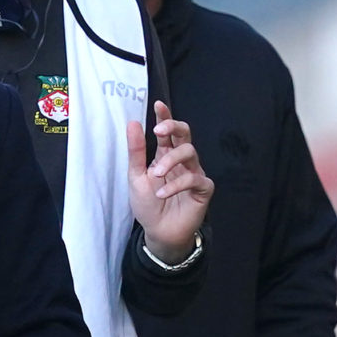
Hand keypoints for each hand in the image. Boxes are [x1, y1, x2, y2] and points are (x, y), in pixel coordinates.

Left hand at [128, 101, 214, 263]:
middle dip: (174, 127)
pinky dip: (177, 185)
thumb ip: (136, 152)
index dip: (165, 116)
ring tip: (156, 174)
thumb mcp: (135, 177)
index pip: (168, 132)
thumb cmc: (148, 205)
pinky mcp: (203, 189)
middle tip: (158, 130)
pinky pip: (195, 179)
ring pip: (190, 152)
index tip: (158, 104)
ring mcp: (194, 173)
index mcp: (165, 155)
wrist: (159, 232)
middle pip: (185, 134)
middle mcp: (181, 161)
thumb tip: (133, 123)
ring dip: (171, 160)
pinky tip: (162, 194)